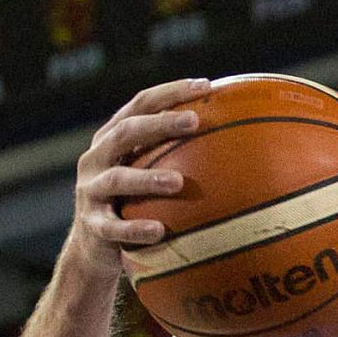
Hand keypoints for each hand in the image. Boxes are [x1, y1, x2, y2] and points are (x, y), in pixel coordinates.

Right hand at [68, 78, 209, 279]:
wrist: (94, 251)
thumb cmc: (136, 205)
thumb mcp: (152, 176)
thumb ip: (181, 157)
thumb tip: (246, 143)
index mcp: (114, 139)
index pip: (141, 105)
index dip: (171, 93)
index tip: (206, 85)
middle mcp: (97, 158)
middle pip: (127, 132)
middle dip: (160, 124)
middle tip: (195, 121)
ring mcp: (91, 191)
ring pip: (118, 179)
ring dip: (148, 179)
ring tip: (178, 182)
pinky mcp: (93, 225)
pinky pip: (113, 227)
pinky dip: (135, 228)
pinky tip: (159, 231)